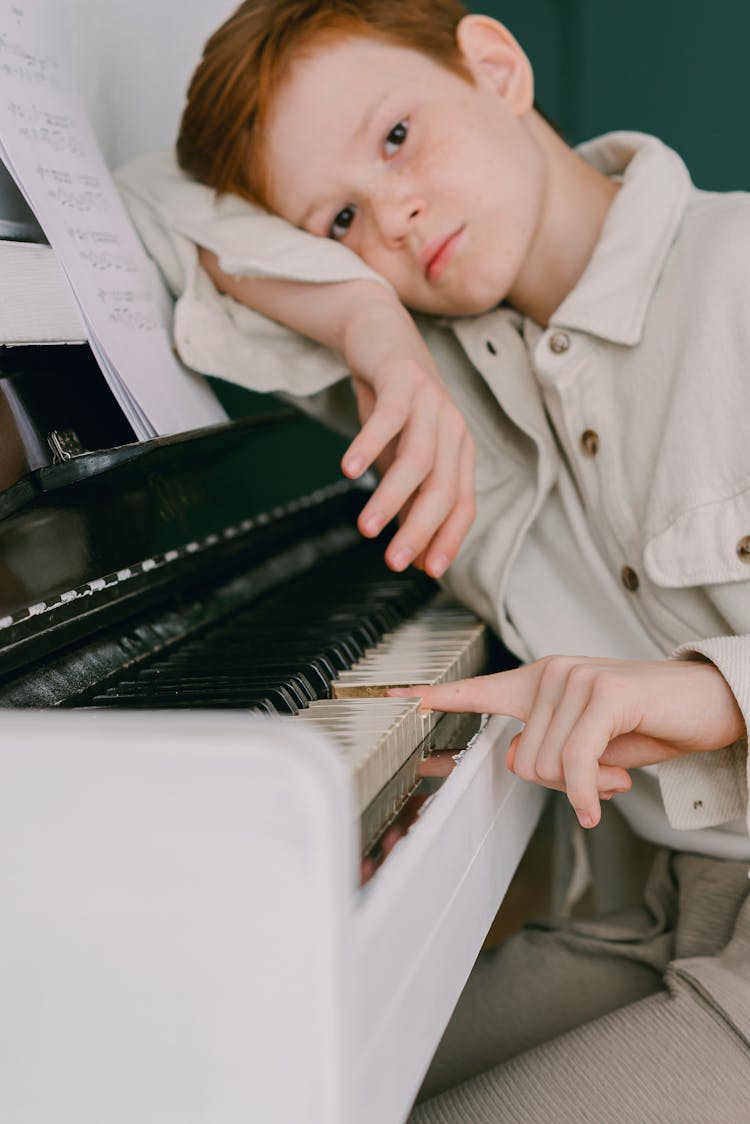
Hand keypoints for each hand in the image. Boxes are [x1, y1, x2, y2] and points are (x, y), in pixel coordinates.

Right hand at [340, 297, 475, 578]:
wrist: (381, 335)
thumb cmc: (393, 402)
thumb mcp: (401, 453)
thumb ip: (407, 495)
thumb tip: (408, 548)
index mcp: (458, 451)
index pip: (463, 505)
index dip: (447, 539)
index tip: (427, 572)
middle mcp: (453, 428)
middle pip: (442, 489)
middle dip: (419, 530)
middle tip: (392, 562)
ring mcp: (432, 402)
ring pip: (418, 460)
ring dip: (392, 498)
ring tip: (366, 527)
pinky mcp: (404, 379)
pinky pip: (389, 418)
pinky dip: (369, 446)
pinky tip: (350, 470)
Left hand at [390, 656, 745, 828]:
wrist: (705, 705)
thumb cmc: (645, 725)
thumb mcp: (588, 747)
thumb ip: (550, 751)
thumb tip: (525, 762)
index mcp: (538, 684)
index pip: (476, 689)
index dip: (432, 698)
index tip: (392, 696)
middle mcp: (550, 674)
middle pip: (522, 761)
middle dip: (564, 783)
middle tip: (602, 775)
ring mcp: (574, 679)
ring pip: (547, 765)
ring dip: (586, 784)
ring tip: (617, 766)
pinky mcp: (602, 694)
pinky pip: (575, 761)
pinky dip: (589, 790)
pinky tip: (606, 794)